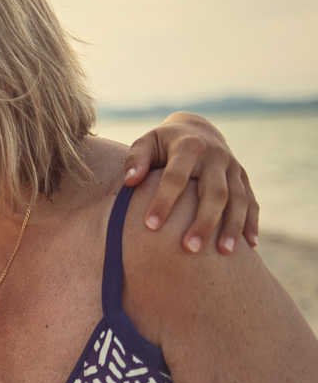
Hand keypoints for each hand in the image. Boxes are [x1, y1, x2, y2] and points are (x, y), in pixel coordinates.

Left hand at [123, 112, 257, 253]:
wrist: (196, 128)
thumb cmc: (163, 143)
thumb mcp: (146, 142)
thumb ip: (136, 159)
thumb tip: (130, 181)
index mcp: (189, 146)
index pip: (176, 177)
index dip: (164, 201)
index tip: (150, 227)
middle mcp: (216, 156)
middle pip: (214, 192)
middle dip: (204, 221)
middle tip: (189, 249)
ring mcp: (233, 167)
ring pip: (238, 199)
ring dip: (232, 226)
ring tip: (224, 253)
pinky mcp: (243, 178)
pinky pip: (251, 201)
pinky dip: (252, 222)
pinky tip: (250, 246)